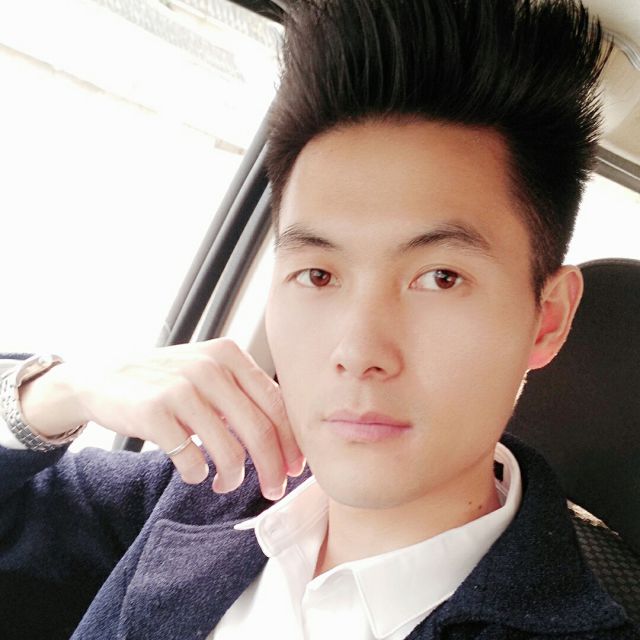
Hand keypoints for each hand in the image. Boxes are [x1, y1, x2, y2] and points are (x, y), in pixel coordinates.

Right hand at [21, 339, 304, 498]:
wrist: (105, 379)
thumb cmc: (169, 381)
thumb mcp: (210, 373)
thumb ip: (244, 395)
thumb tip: (287, 442)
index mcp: (229, 355)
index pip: (276, 403)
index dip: (290, 442)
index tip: (295, 468)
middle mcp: (209, 367)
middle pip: (259, 430)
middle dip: (272, 469)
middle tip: (273, 490)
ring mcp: (180, 388)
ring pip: (229, 451)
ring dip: (233, 478)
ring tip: (225, 483)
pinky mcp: (154, 412)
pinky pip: (192, 460)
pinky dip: (199, 475)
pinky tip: (195, 472)